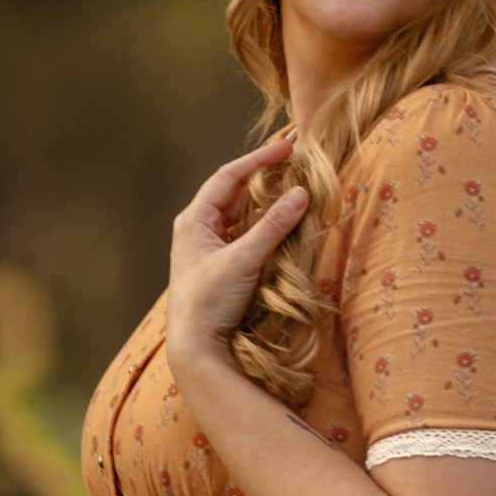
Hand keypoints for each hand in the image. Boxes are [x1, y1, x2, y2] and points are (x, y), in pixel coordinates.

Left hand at [166, 134, 307, 373]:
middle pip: (235, 192)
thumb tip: (301, 193)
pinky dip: (265, 226)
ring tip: (294, 188)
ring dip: (266, 202)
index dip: (259, 160)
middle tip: (293, 162)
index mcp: (194, 220)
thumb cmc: (210, 301)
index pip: (229, 176)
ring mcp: (210, 248)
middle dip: (264, 176)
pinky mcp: (222, 266)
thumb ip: (273, 226)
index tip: (288, 148)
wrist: (196, 347)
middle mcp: (199, 229)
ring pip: (242, 215)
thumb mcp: (244, 260)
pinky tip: (283, 224)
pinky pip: (246, 236)